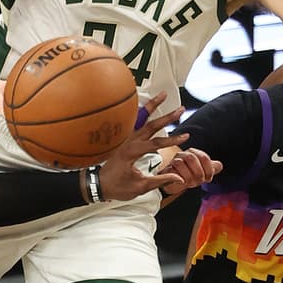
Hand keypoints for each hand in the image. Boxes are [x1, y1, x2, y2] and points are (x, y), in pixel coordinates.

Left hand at [95, 93, 222, 200]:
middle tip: (180, 109)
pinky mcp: (122, 138)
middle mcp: (128, 141)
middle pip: (150, 125)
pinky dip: (140, 112)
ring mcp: (124, 138)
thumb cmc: (115, 187)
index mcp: (132, 152)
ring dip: (152, 106)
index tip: (185, 136)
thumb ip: (160, 180)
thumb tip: (179, 178)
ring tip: (163, 95)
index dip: (172, 140)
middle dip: (167, 117)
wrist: (96, 185)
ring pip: (140, 118)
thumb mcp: (140, 187)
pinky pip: (132, 121)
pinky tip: (146, 105)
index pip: (156, 143)